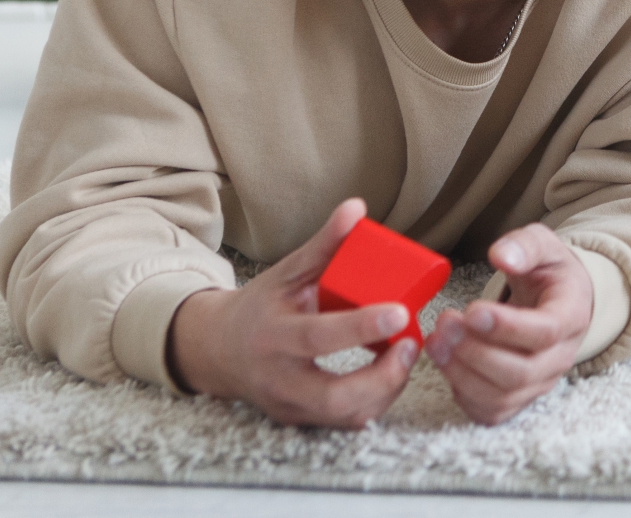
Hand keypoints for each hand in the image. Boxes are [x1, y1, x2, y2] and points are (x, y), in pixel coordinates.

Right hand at [167, 197, 419, 427]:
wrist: (218, 350)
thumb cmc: (261, 306)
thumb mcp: (288, 272)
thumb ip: (324, 244)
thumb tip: (357, 207)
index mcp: (273, 336)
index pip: (318, 337)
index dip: (361, 327)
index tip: (400, 312)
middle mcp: (278, 378)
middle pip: (333, 397)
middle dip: (382, 377)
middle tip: (412, 345)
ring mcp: (289, 405)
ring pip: (344, 416)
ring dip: (385, 389)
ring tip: (406, 354)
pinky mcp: (300, 420)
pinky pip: (344, 422)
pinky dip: (374, 400)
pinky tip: (390, 374)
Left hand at [424, 223, 592, 424]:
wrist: (559, 300)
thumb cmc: (549, 273)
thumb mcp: (543, 246)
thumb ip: (524, 246)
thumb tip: (501, 256)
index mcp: (571, 316)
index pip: (545, 332)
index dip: (507, 327)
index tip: (472, 311)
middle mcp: (560, 357)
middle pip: (521, 373)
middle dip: (475, 352)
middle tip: (445, 323)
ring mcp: (539, 382)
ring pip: (502, 397)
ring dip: (462, 372)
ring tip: (436, 340)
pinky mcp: (518, 398)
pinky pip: (490, 411)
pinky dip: (462, 393)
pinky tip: (446, 362)